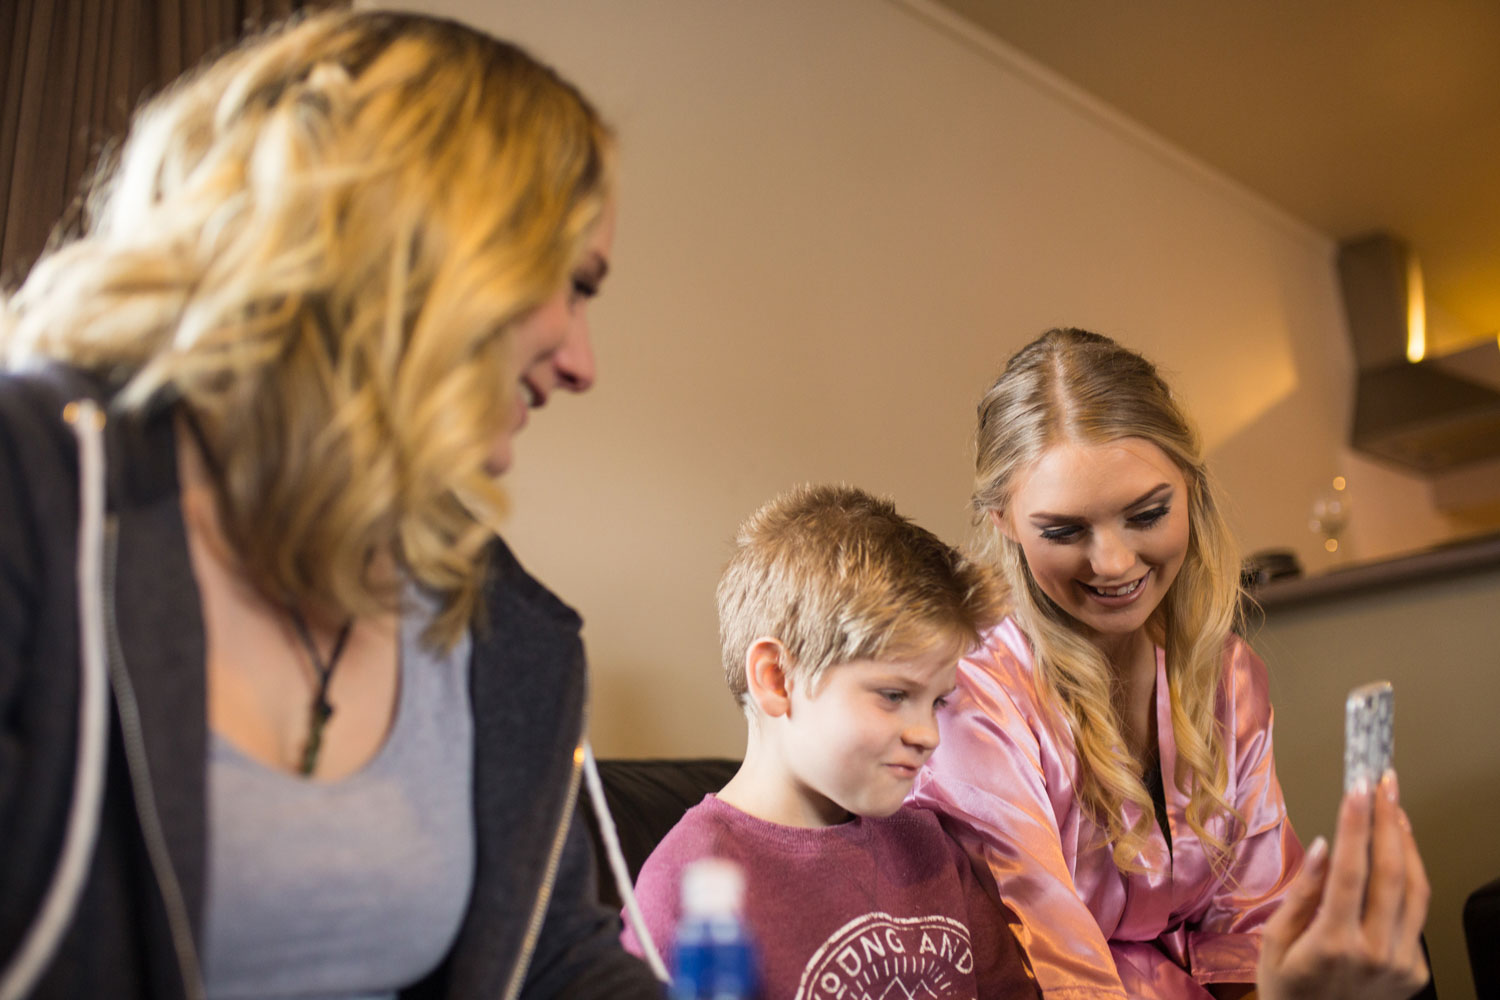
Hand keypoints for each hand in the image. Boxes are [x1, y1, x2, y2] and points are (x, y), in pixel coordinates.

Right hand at [1256, 771, 1429, 999]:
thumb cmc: (1287, 990)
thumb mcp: (1275, 943)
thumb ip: (1302, 894)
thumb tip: (1322, 847)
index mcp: (1335, 944)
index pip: (1351, 871)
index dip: (1355, 825)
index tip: (1357, 789)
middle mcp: (1376, 952)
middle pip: (1391, 873)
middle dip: (1387, 820)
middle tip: (1383, 782)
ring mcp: (1402, 963)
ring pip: (1416, 890)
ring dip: (1406, 842)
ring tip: (1394, 807)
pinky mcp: (1415, 970)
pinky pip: (1416, 913)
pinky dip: (1409, 876)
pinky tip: (1396, 852)